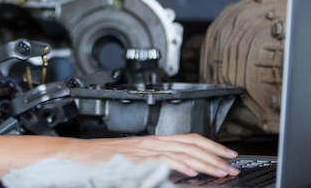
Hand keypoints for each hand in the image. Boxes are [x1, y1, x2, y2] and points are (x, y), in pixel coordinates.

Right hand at [90, 133, 239, 177]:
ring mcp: (143, 150)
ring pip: (181, 151)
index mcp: (153, 141)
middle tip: (233, 165)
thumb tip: (179, 170)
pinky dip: (178, 165)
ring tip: (221, 171)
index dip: (211, 146)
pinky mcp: (135, 159)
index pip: (189, 139)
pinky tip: (191, 172)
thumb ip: (156, 162)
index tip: (228, 155)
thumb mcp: (135, 159)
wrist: (77, 155)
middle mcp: (151, 142)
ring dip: (204, 162)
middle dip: (215, 155)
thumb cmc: (102, 159)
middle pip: (190, 144)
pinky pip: (161, 160)